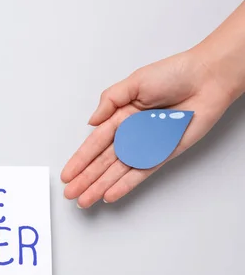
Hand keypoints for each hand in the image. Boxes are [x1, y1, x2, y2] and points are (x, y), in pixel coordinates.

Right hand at [61, 49, 235, 207]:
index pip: (94, 143)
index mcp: (120, 116)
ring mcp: (145, 146)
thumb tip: (91, 121)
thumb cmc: (174, 74)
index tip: (67, 175)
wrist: (207, 79)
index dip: (79, 160)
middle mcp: (130, 133)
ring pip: (117, 172)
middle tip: (71, 194)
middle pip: (102, 162)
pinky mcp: (162, 154)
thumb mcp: (134, 82)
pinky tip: (110, 195)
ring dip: (100, 186)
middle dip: (85, 179)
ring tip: (84, 200)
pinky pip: (140, 173)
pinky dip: (125, 185)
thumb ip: (109, 101)